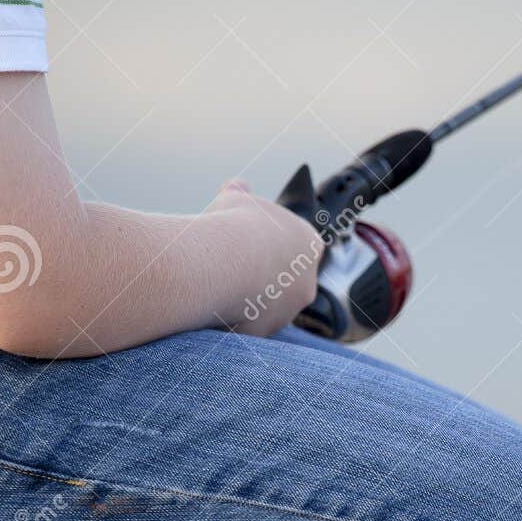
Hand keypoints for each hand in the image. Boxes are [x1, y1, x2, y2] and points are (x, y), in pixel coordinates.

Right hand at [211, 180, 322, 337]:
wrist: (219, 265)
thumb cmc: (231, 227)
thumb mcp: (236, 199)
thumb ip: (240, 195)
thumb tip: (237, 187)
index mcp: (309, 245)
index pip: (296, 245)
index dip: (269, 242)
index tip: (247, 240)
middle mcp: (306, 282)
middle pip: (284, 279)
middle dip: (261, 274)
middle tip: (230, 264)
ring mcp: (287, 312)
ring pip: (266, 305)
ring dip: (247, 296)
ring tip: (216, 282)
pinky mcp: (264, 333)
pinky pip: (247, 324)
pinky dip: (232, 317)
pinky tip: (212, 303)